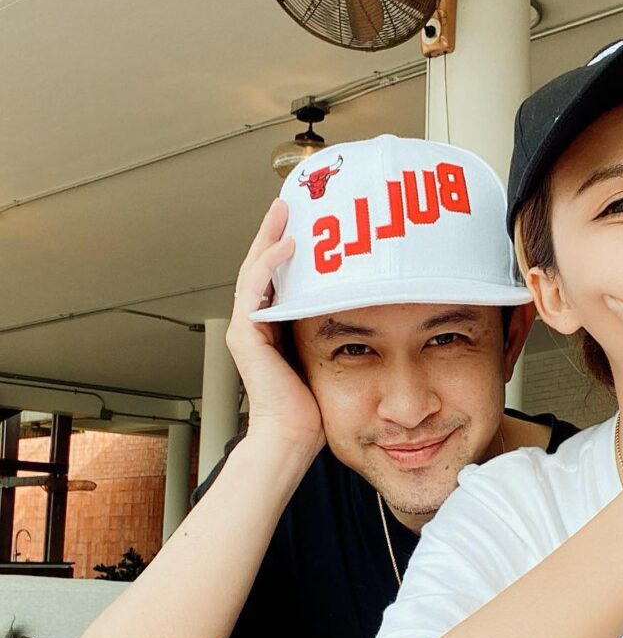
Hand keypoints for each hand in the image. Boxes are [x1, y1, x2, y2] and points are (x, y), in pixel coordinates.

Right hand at [225, 200, 324, 453]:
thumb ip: (330, 327)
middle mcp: (254, 323)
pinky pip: (254, 287)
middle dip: (273, 232)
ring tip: (285, 212)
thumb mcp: (325, 353)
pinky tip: (288, 246)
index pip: (275, 278)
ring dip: (269, 237)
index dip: (284, 248)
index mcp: (271, 326)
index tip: (302, 222)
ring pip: (254, 269)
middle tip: (289, 204)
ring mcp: (246, 327)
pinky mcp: (246, 333)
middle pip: (259, 266)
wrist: (293, 433)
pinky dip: (270, 264)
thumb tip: (363, 304)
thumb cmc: (312, 405)